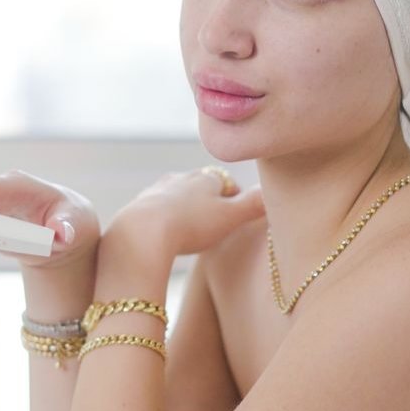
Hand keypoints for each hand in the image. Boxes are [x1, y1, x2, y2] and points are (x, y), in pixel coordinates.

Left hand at [110, 169, 265, 260]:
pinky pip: (155, 208)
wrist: (142, 232)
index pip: (223, 181)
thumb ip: (253, 204)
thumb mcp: (231, 216)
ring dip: (183, 206)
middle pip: (198, 184)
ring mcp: (156, 190)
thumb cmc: (191, 224)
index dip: (231, 195)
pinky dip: (162, 216)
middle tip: (213, 217)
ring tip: (189, 224)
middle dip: (206, 198)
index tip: (234, 209)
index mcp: (205, 178)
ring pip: (175, 193)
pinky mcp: (137, 206)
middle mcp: (180, 178)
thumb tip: (272, 193)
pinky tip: (163, 231)